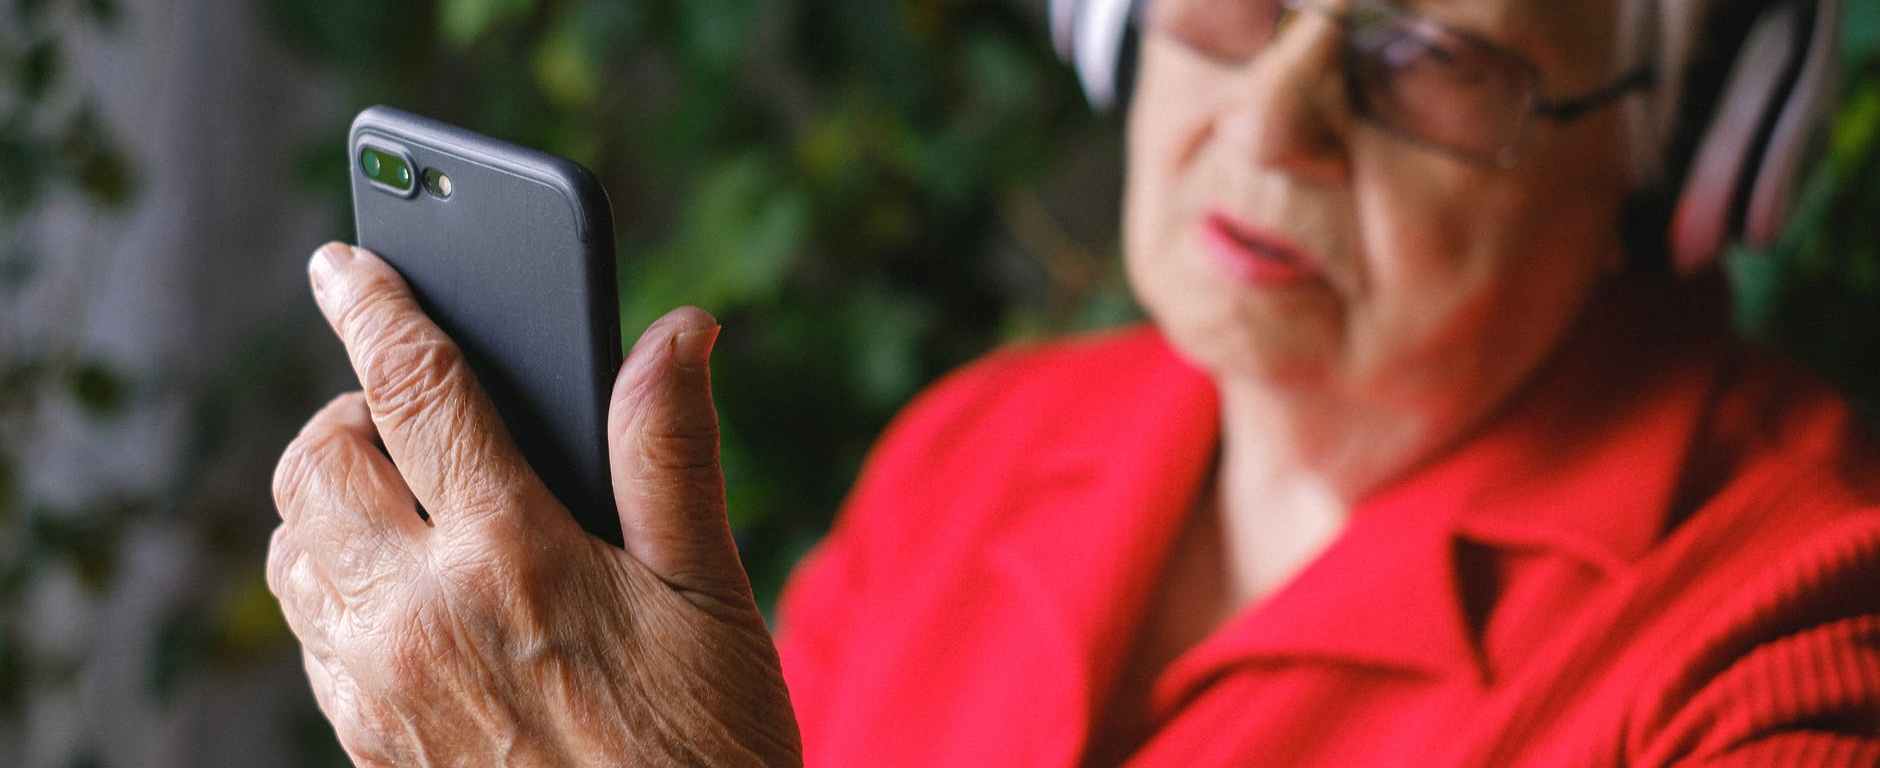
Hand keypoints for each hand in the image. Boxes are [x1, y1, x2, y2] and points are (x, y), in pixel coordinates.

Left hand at [268, 242, 800, 766]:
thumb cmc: (704, 742)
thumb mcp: (710, 590)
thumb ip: (673, 450)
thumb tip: (677, 330)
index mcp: (513, 555)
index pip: (415, 389)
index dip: (376, 306)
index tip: (346, 261)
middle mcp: (422, 614)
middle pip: (316, 461)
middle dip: (349, 410)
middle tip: (410, 412)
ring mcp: (381, 685)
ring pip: (291, 547)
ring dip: (331, 498)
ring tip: (408, 496)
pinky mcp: (366, 741)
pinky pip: (308, 629)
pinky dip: (332, 579)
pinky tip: (407, 586)